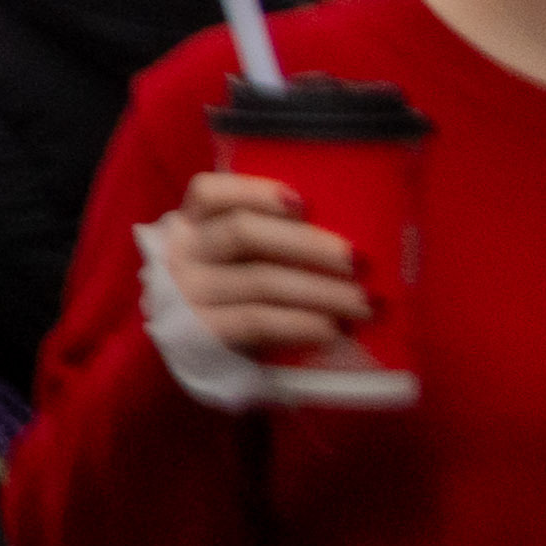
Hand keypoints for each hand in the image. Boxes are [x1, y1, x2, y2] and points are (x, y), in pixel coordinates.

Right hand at [154, 167, 377, 373]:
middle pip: (243, 232)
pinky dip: (300, 323)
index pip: (209, 192)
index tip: (304, 203)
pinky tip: (331, 329)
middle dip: (307, 243)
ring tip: (362, 302)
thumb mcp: (230, 257)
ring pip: (261, 280)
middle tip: (357, 260)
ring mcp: (188, 293)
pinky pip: (258, 321)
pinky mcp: (201, 333)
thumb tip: (339, 227)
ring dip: (321, 291)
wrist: (195, 354)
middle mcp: (182, 253)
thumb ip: (263, 237)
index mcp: (189, 224)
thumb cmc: (228, 293)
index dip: (255, 191)